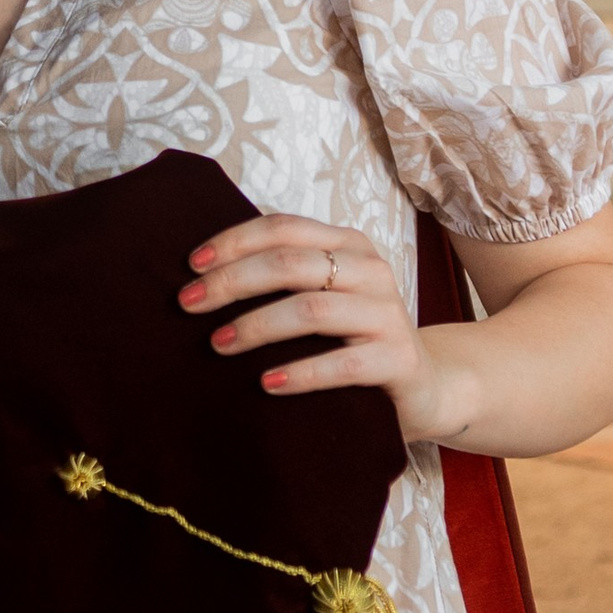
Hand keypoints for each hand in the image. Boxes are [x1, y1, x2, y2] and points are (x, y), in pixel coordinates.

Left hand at [179, 212, 440, 428]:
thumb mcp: (323, 297)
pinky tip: (266, 383)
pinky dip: (300, 373)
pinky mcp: (398, 359)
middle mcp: (371, 270)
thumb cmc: (354, 338)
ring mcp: (387, 314)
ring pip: (311, 309)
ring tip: (218, 344)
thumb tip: (202, 278)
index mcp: (348, 245)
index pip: (283, 228)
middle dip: (232, 281)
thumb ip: (282, 280)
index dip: (233, 242)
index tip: (190, 266)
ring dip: (256, 326)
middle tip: (188, 304)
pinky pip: (343, 363)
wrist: (425, 384)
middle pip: (290, 263)